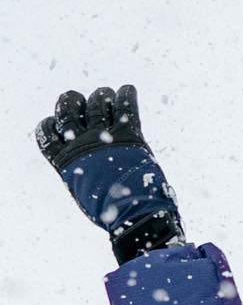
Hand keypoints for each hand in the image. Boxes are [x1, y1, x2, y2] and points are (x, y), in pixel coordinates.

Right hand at [35, 85, 182, 259]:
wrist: (135, 215)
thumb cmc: (109, 211)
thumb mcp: (84, 190)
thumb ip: (82, 171)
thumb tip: (86, 164)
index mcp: (64, 160)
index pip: (46, 132)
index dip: (50, 125)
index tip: (57, 125)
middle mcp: (80, 144)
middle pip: (68, 110)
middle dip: (71, 101)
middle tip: (81, 101)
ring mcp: (103, 137)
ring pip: (95, 103)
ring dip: (100, 96)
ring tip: (105, 97)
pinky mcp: (130, 135)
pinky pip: (125, 108)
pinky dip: (126, 96)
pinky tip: (128, 90)